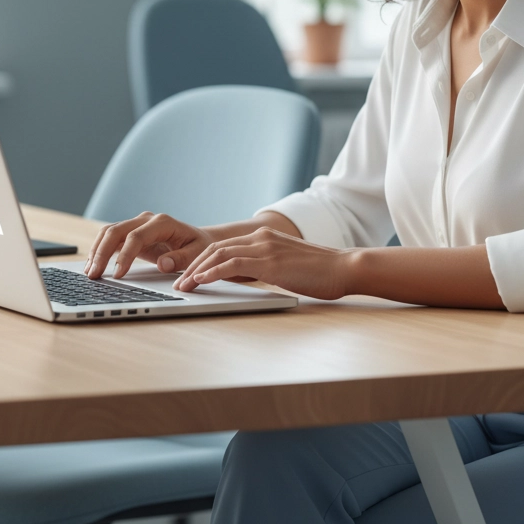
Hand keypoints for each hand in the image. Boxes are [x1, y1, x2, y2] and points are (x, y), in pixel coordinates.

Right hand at [84, 212, 213, 279]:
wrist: (197, 239)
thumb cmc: (197, 246)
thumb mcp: (196, 253)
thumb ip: (181, 258)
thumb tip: (163, 264)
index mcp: (162, 222)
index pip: (137, 236)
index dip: (125, 255)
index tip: (118, 274)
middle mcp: (146, 220)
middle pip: (116, 230)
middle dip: (102, 252)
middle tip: (94, 275)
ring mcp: (136, 224)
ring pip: (109, 232)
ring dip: (96, 251)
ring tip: (89, 273)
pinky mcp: (130, 233)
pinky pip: (110, 238)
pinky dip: (99, 250)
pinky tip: (92, 266)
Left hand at [174, 226, 350, 299]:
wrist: (344, 268)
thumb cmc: (319, 273)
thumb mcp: (285, 266)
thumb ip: (262, 266)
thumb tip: (240, 276)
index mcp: (264, 237)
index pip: (224, 246)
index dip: (203, 261)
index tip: (189, 275)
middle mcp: (261, 238)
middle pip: (216, 248)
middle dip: (193, 266)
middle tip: (179, 282)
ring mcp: (265, 248)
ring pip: (219, 254)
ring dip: (197, 271)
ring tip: (184, 286)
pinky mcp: (269, 262)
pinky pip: (232, 265)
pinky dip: (213, 273)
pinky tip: (201, 281)